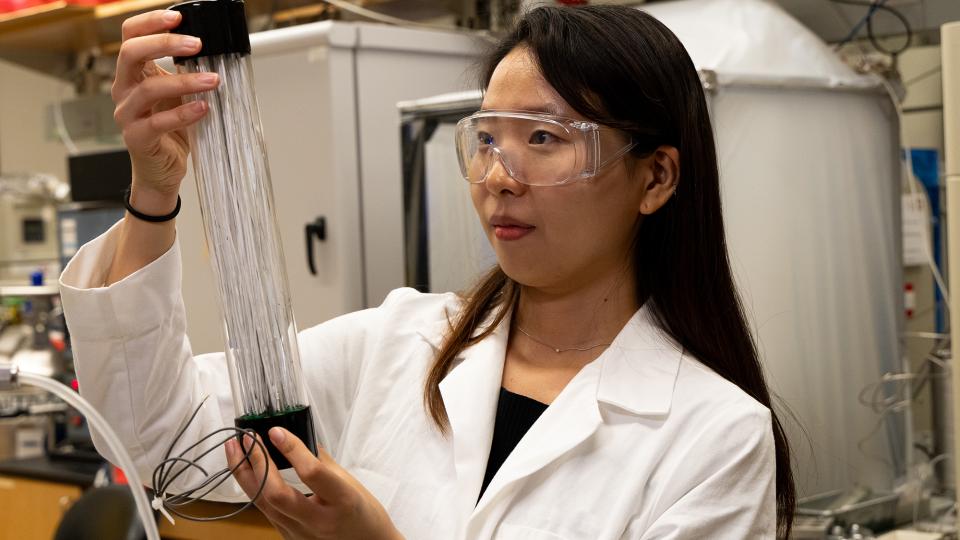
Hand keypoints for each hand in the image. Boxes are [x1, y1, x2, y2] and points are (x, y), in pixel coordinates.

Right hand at [111, 9, 219, 208]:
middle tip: (197, 43)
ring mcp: (127, 114)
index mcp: (133, 73)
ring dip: (185, 81)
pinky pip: (157, 122)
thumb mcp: (178, 94)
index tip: (178, 17)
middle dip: (164, 43)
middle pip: (130, 53)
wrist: (162, 170)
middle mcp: (124, 89)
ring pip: (148, 88)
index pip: (130, 36)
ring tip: (213, 80)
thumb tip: (213, 53)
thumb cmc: (170, 131)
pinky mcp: (136, 137)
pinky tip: (203, 108)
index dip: (150, 22)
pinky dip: (183, 113)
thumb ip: (185, 73)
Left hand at [225, 428, 402, 539]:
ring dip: (245, 474)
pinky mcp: (288, 537)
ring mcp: (300, 533)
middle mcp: (318, 521)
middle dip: (257, 463)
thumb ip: (321, 460)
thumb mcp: (349, 482)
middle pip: (277, 494)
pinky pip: (265, 510)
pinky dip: (253, 487)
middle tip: (246, 438)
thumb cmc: (363, 512)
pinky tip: (246, 470)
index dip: (292, 450)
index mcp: (341, 501)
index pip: (312, 473)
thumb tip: (296, 437)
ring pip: (262, 503)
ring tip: (234, 449)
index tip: (276, 431)